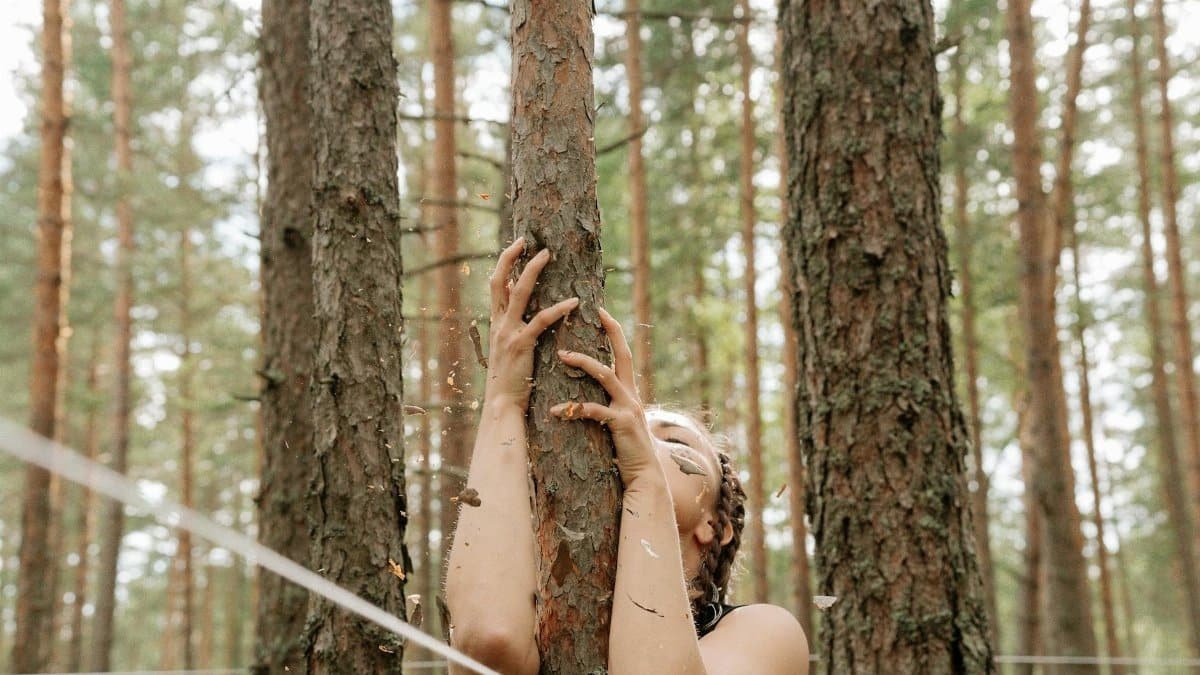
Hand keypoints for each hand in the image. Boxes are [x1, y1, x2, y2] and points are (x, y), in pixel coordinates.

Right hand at [484, 237, 579, 409]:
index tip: (516, 246)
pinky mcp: (521, 345)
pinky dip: (559, 308)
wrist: (502, 407)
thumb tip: (520, 310)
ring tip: (547, 254)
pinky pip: (541, 320)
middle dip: (510, 257)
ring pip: (519, 292)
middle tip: (526, 239)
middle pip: (499, 281)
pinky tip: (575, 301)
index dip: (503, 264)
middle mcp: (498, 324)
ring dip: (532, 270)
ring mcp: (508, 333)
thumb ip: (511, 330)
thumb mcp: (507, 351)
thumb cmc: (509, 383)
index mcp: (495, 324)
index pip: (496, 286)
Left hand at [550, 308, 661, 488]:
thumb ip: (609, 403)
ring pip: (606, 376)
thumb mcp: (619, 420)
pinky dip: (574, 408)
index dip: (614, 330)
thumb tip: (592, 391)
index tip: (600, 309)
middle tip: (591, 311)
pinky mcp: (620, 425)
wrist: (644, 476)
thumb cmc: (627, 449)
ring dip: (584, 362)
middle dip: (610, 332)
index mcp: (630, 391)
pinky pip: (594, 411)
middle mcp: (632, 394)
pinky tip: (555, 410)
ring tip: (562, 354)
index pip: (623, 353)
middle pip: (622, 354)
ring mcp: (628, 408)